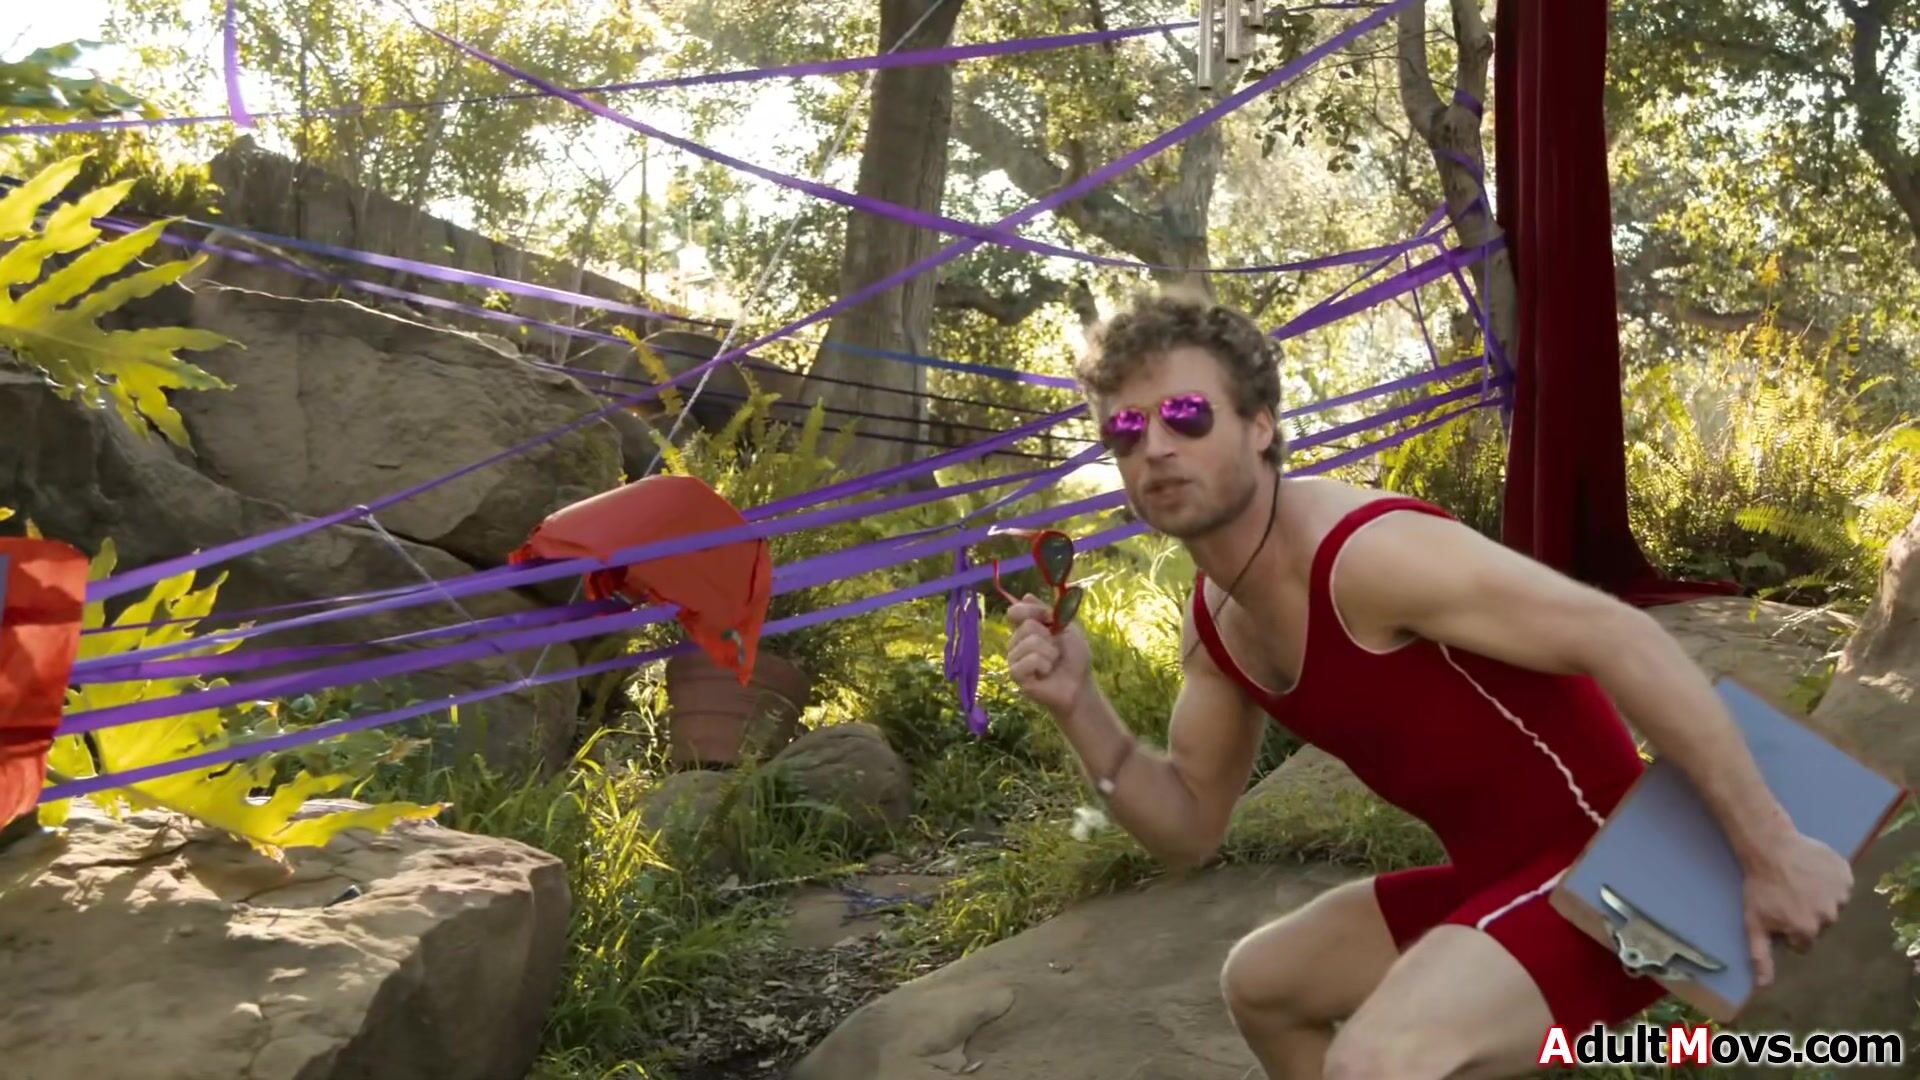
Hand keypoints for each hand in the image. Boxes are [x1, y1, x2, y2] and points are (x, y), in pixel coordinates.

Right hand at [1005, 593, 1091, 717]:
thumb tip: (1025, 595)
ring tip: (1052, 663)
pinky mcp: (1015, 675)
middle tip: (1056, 650)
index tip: (1049, 617)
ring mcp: (1014, 658)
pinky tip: (1045, 673)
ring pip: (1030, 643)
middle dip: (1048, 637)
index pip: (1015, 611)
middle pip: (1026, 625)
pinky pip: (1028, 660)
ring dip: (1050, 653)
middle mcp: (1016, 642)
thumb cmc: (1074, 657)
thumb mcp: (1066, 627)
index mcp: (1026, 628)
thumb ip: (1046, 612)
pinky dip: (1044, 665)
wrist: (1079, 685)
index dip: (1032, 611)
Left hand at [1741, 829, 1852, 986]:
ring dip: (1819, 897)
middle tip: (1788, 896)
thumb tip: (1764, 987)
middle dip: (1806, 914)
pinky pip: (1842, 885)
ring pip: (1832, 904)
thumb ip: (1761, 956)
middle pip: (1820, 924)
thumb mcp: (1754, 923)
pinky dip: (1830, 881)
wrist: (1769, 847)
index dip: (1790, 929)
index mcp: (1807, 930)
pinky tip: (1812, 872)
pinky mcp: (1846, 875)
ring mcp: (1840, 895)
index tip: (1780, 914)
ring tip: (1799, 883)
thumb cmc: (1759, 887)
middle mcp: (1829, 916)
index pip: (1803, 941)